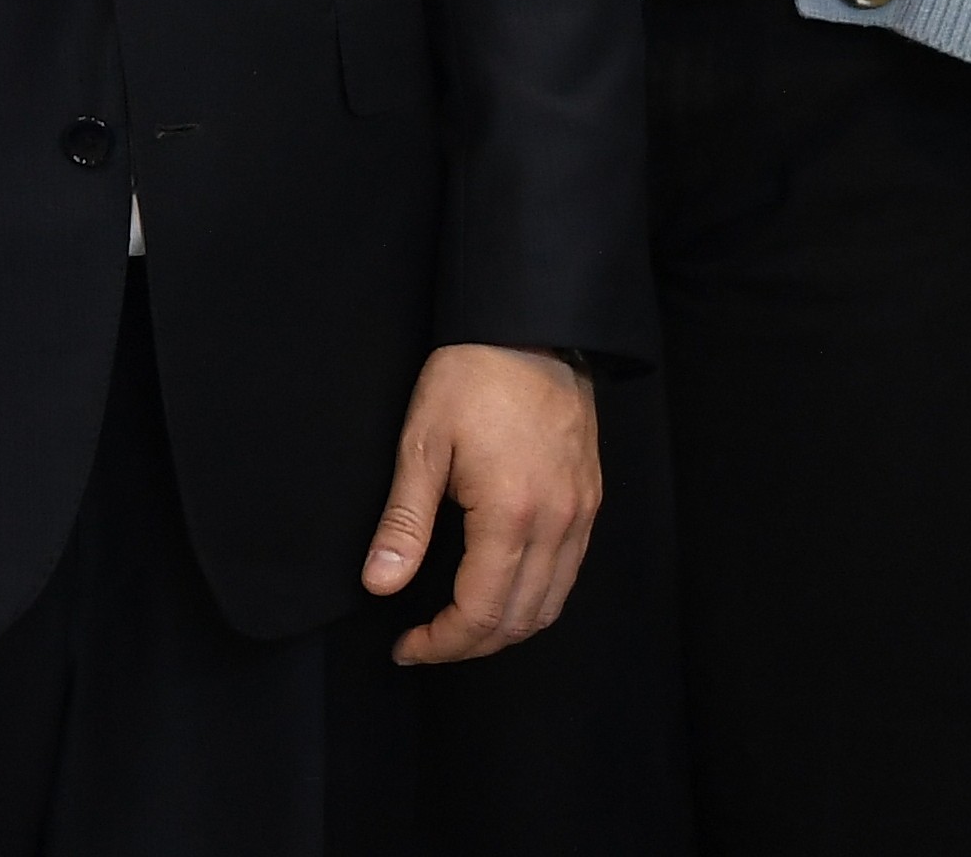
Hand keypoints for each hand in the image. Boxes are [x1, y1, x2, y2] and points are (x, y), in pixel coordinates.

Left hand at [364, 341, 600, 664]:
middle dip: (469, 644)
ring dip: (505, 628)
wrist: (531, 326)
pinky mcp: (589, 499)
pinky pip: (568, 573)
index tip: (406, 646)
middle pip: (520, 621)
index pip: (481, 613)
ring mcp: (581, 513)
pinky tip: (500, 588)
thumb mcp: (423, 443)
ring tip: (459, 625)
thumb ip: (404, 522)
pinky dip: (535, 598)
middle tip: (425, 641)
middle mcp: (557, 523)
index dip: (441, 642)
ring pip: (550, 604)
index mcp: (512, 515)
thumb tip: (381, 585)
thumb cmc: (471, 375)